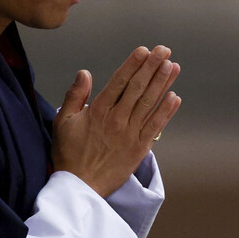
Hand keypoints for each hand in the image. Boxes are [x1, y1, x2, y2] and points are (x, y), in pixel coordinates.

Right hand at [52, 45, 181, 196]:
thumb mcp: (63, 121)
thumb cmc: (68, 154)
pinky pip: (155, 127)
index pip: (119, 82)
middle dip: (152, 67)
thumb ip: (75, 95)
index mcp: (98, 111)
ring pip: (149, 104)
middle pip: (138, 88)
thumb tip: (84, 72)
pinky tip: (175, 97)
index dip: (133, 64)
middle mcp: (116, 120)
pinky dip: (166, 112)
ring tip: (173, 66)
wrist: (79, 187)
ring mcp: (130, 134)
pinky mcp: (139, 149)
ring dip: (163, 83)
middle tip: (163, 51)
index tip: (144, 50)